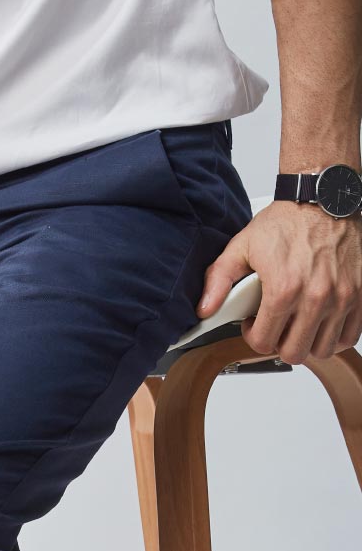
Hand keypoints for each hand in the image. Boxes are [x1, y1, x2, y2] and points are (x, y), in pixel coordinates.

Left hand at [196, 200, 361, 365]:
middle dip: (279, 343)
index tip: (254, 324)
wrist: (323, 197)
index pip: (264, 343)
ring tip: (297, 323)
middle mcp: (316, 297)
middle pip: (294, 352)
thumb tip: (204, 310)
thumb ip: (219, 280)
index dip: (253, 336)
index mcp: (284, 289)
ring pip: (322, 349)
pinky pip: (350, 336)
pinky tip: (321, 322)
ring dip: (307, 342)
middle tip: (275, 325)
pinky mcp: (360, 294)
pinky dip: (335, 336)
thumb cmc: (287, 220)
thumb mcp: (242, 246)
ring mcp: (342, 297)